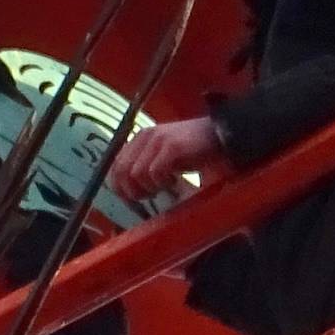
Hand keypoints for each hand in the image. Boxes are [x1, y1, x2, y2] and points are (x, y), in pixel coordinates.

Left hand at [108, 117, 224, 202]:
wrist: (220, 135)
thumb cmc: (193, 150)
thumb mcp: (164, 156)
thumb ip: (145, 165)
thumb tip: (129, 190)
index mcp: (139, 138)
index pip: (114, 166)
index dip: (120, 188)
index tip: (134, 199)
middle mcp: (144, 136)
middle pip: (121, 172)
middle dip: (133, 191)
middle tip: (151, 196)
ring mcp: (157, 140)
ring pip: (137, 174)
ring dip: (150, 187)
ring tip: (166, 186)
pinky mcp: (171, 147)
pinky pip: (155, 172)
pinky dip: (163, 183)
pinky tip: (175, 181)